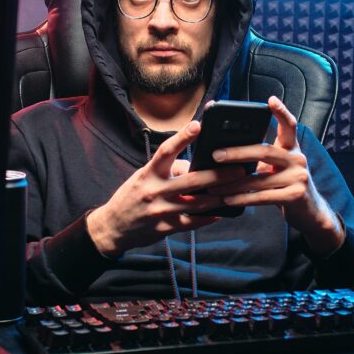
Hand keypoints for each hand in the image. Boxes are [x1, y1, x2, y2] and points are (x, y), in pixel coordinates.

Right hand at [86, 120, 245, 256]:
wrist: (114, 227)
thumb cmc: (132, 196)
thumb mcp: (143, 177)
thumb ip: (168, 169)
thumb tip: (193, 166)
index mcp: (148, 174)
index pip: (166, 151)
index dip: (182, 137)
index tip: (198, 125)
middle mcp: (154, 191)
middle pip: (191, 181)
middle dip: (217, 175)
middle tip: (239, 169)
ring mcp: (161, 211)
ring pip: (197, 203)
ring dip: (219, 197)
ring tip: (237, 191)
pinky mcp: (166, 227)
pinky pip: (193, 222)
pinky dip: (208, 217)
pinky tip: (221, 213)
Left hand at [205, 96, 345, 255]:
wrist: (309, 212)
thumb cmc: (285, 184)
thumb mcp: (277, 167)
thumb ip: (260, 158)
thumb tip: (224, 152)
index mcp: (292, 148)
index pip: (289, 125)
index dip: (281, 112)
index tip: (270, 100)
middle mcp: (298, 159)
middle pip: (264, 151)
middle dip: (237, 152)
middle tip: (216, 155)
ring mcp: (299, 177)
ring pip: (259, 179)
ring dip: (232, 183)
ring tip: (212, 186)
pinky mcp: (295, 196)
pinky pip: (262, 196)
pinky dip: (242, 198)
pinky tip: (227, 199)